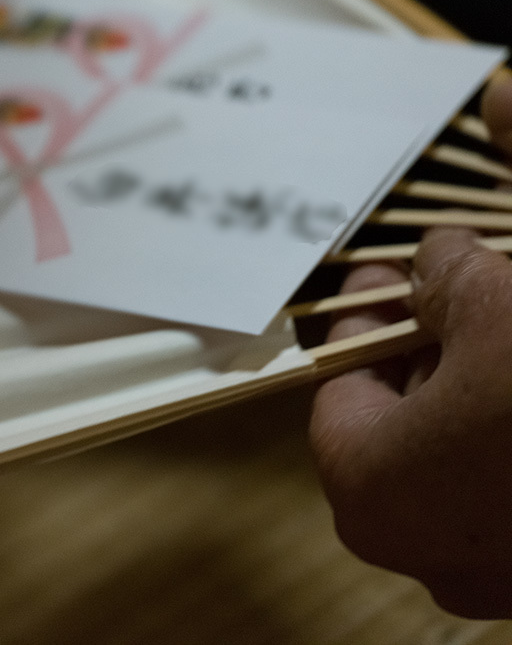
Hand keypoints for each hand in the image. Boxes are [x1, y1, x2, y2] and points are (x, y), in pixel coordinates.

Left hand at [309, 68, 511, 617]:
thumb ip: (449, 278)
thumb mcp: (502, 305)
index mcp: (371, 488)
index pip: (341, 383)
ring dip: (493, 383)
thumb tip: (438, 257)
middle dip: (438, 343)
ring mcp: (504, 577)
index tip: (392, 266)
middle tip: (463, 281)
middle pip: (409, 420)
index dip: (370, 312)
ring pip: (473, 454)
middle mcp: (426, 551)